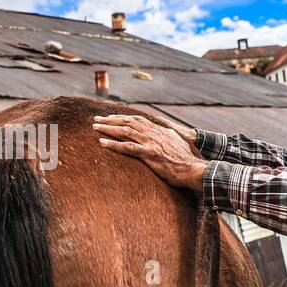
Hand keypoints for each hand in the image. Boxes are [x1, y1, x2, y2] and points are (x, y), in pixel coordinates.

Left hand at [92, 114, 206, 190]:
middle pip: (127, 122)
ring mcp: (150, 142)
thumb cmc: (185, 159)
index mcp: (158, 130)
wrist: (192, 169)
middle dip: (110, 120)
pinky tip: (102, 143)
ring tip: (95, 128)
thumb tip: (164, 128)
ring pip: (124, 132)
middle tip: (96, 119)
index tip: (110, 117)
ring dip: (108, 129)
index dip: (122, 117)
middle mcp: (152, 133)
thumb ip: (168, 133)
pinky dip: (113, 144)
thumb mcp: (177, 141)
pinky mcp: (148, 154)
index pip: (136, 119)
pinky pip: (127, 147)